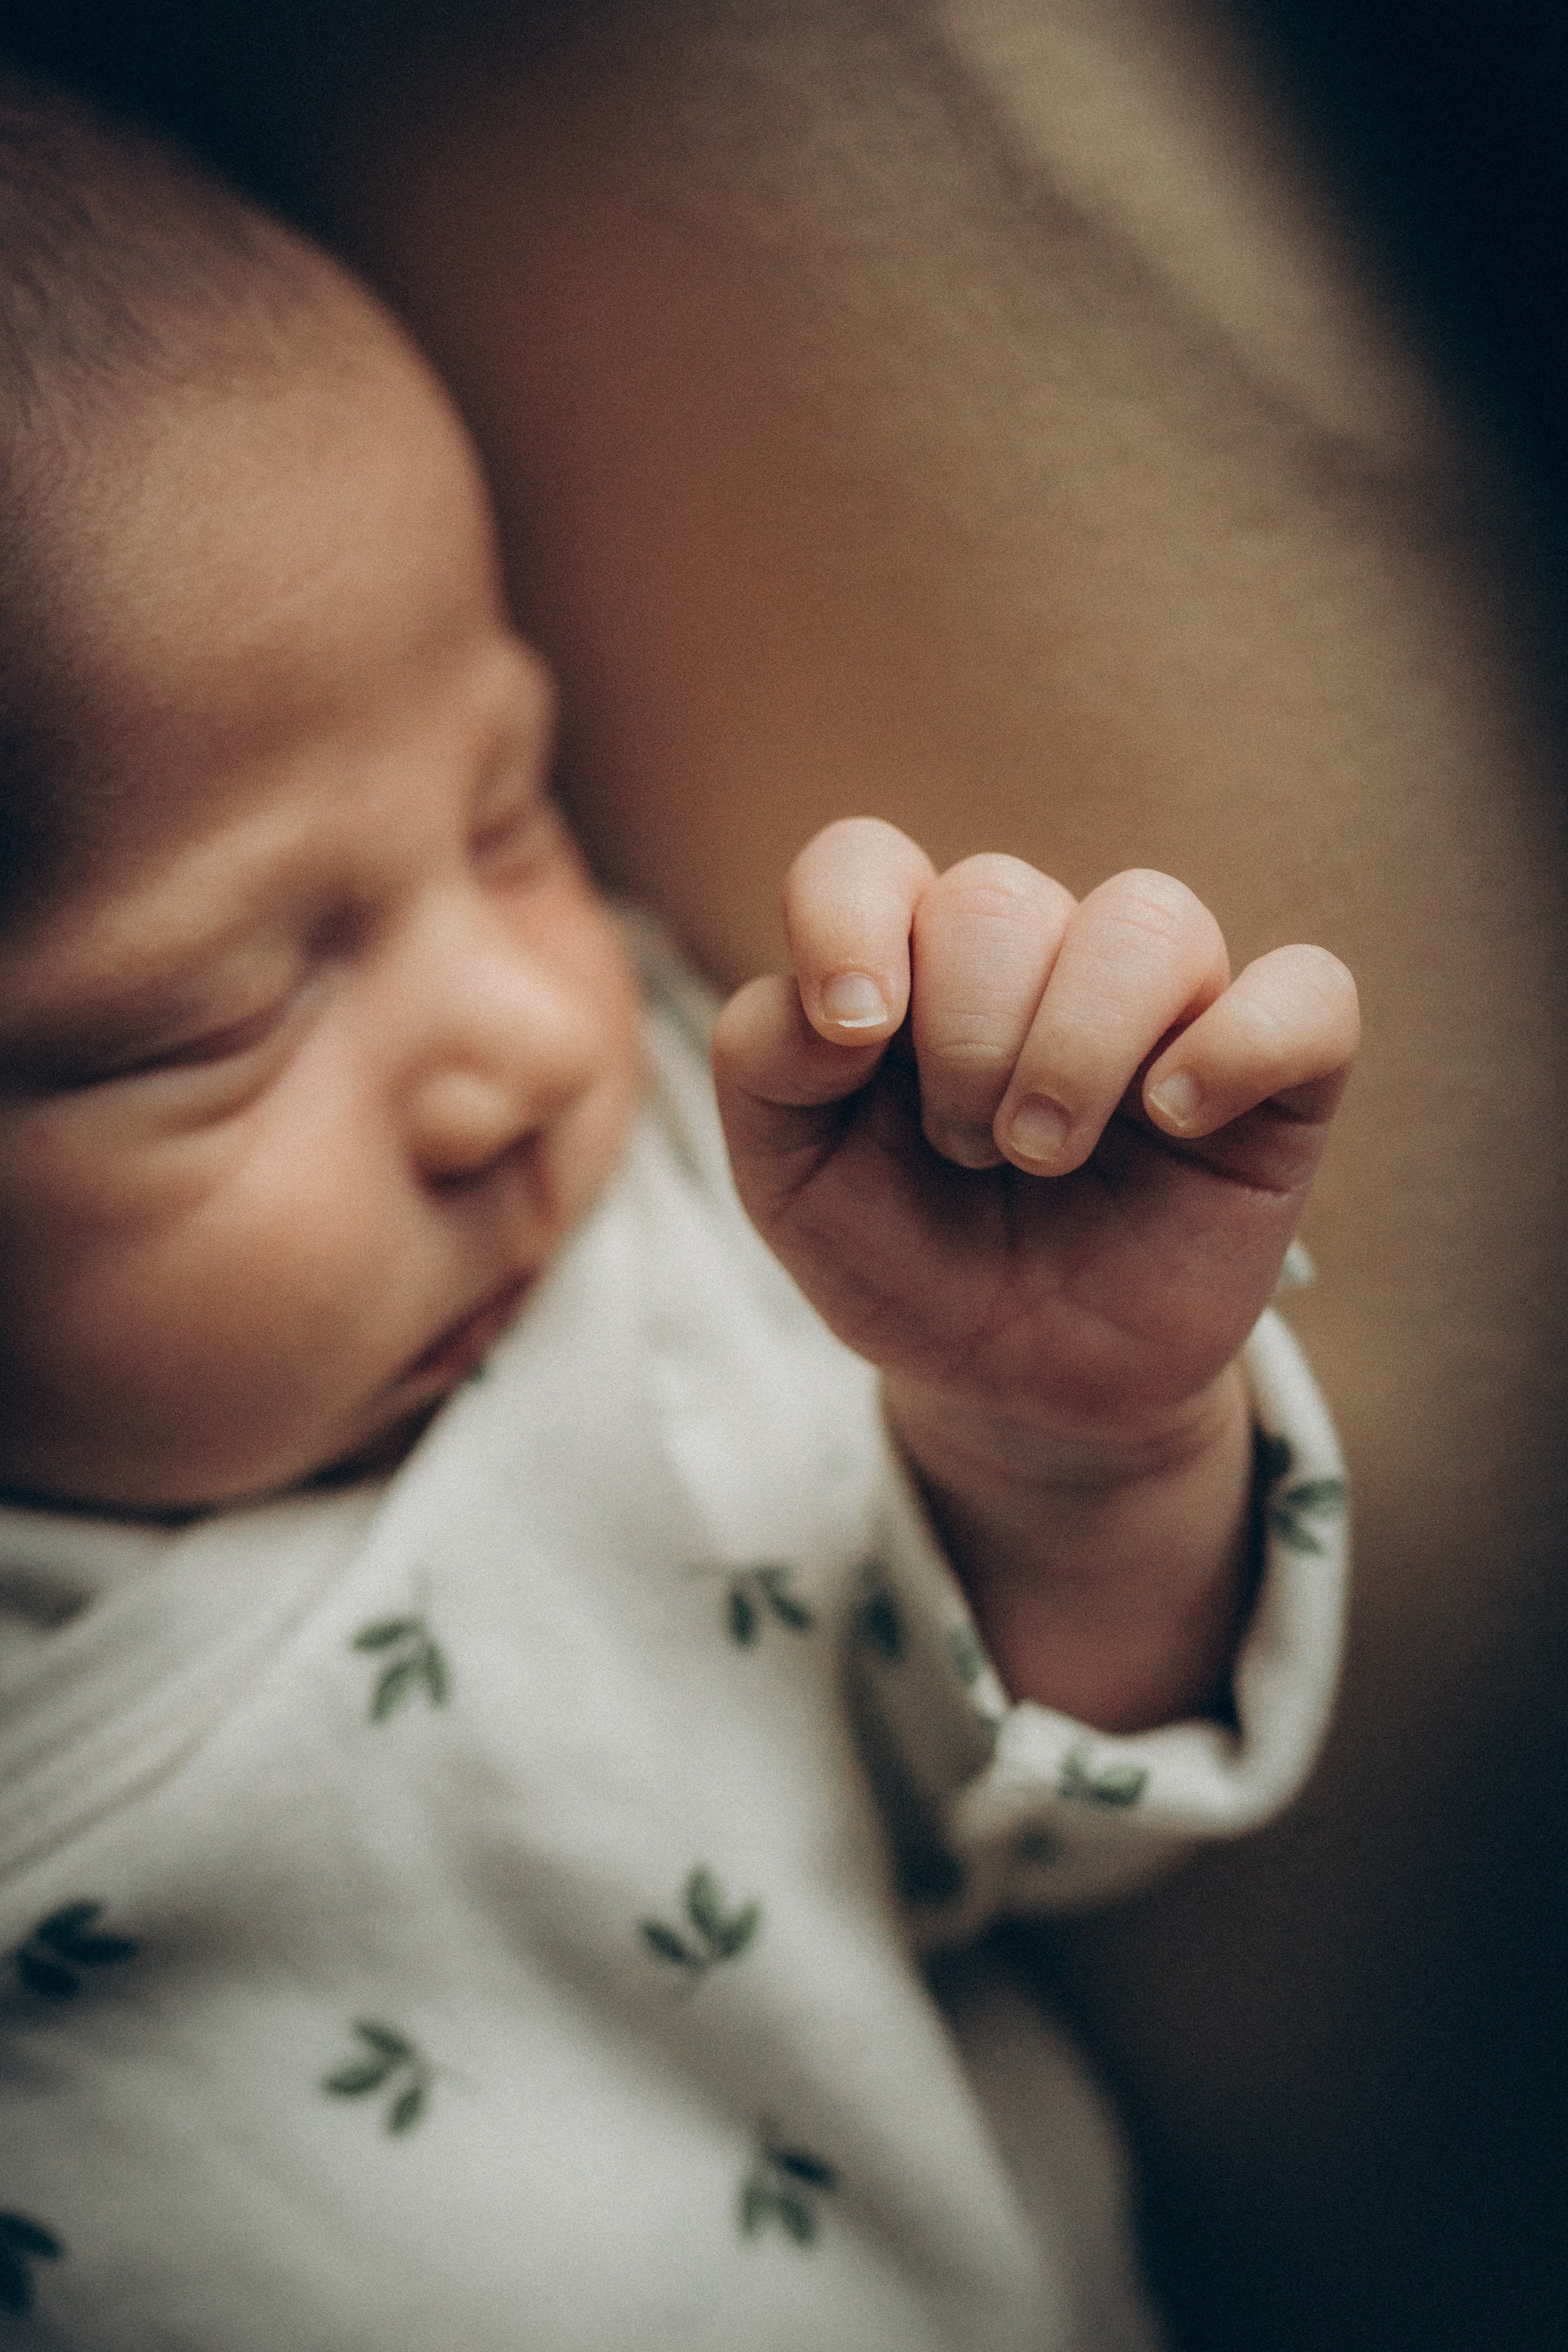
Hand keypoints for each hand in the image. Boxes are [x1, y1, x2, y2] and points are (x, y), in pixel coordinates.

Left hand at [711, 819, 1359, 1724]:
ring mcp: (1165, 1006)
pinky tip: (1180, 1116)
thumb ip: (766, 1067)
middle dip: (964, 1040)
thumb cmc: (907, 1263)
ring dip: (1076, 1046)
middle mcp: (1039, 958)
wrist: (1015, 1390)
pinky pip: (1308, 994)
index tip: (853, 1034)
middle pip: (998, 896)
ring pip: (1148, 917)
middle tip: (968, 1153)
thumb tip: (838, 1000)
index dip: (847, 919)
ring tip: (1045, 1153)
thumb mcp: (791, 1184)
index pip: (866, 860)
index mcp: (910, 964)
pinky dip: (1241, 1043)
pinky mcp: (1277, 1074)